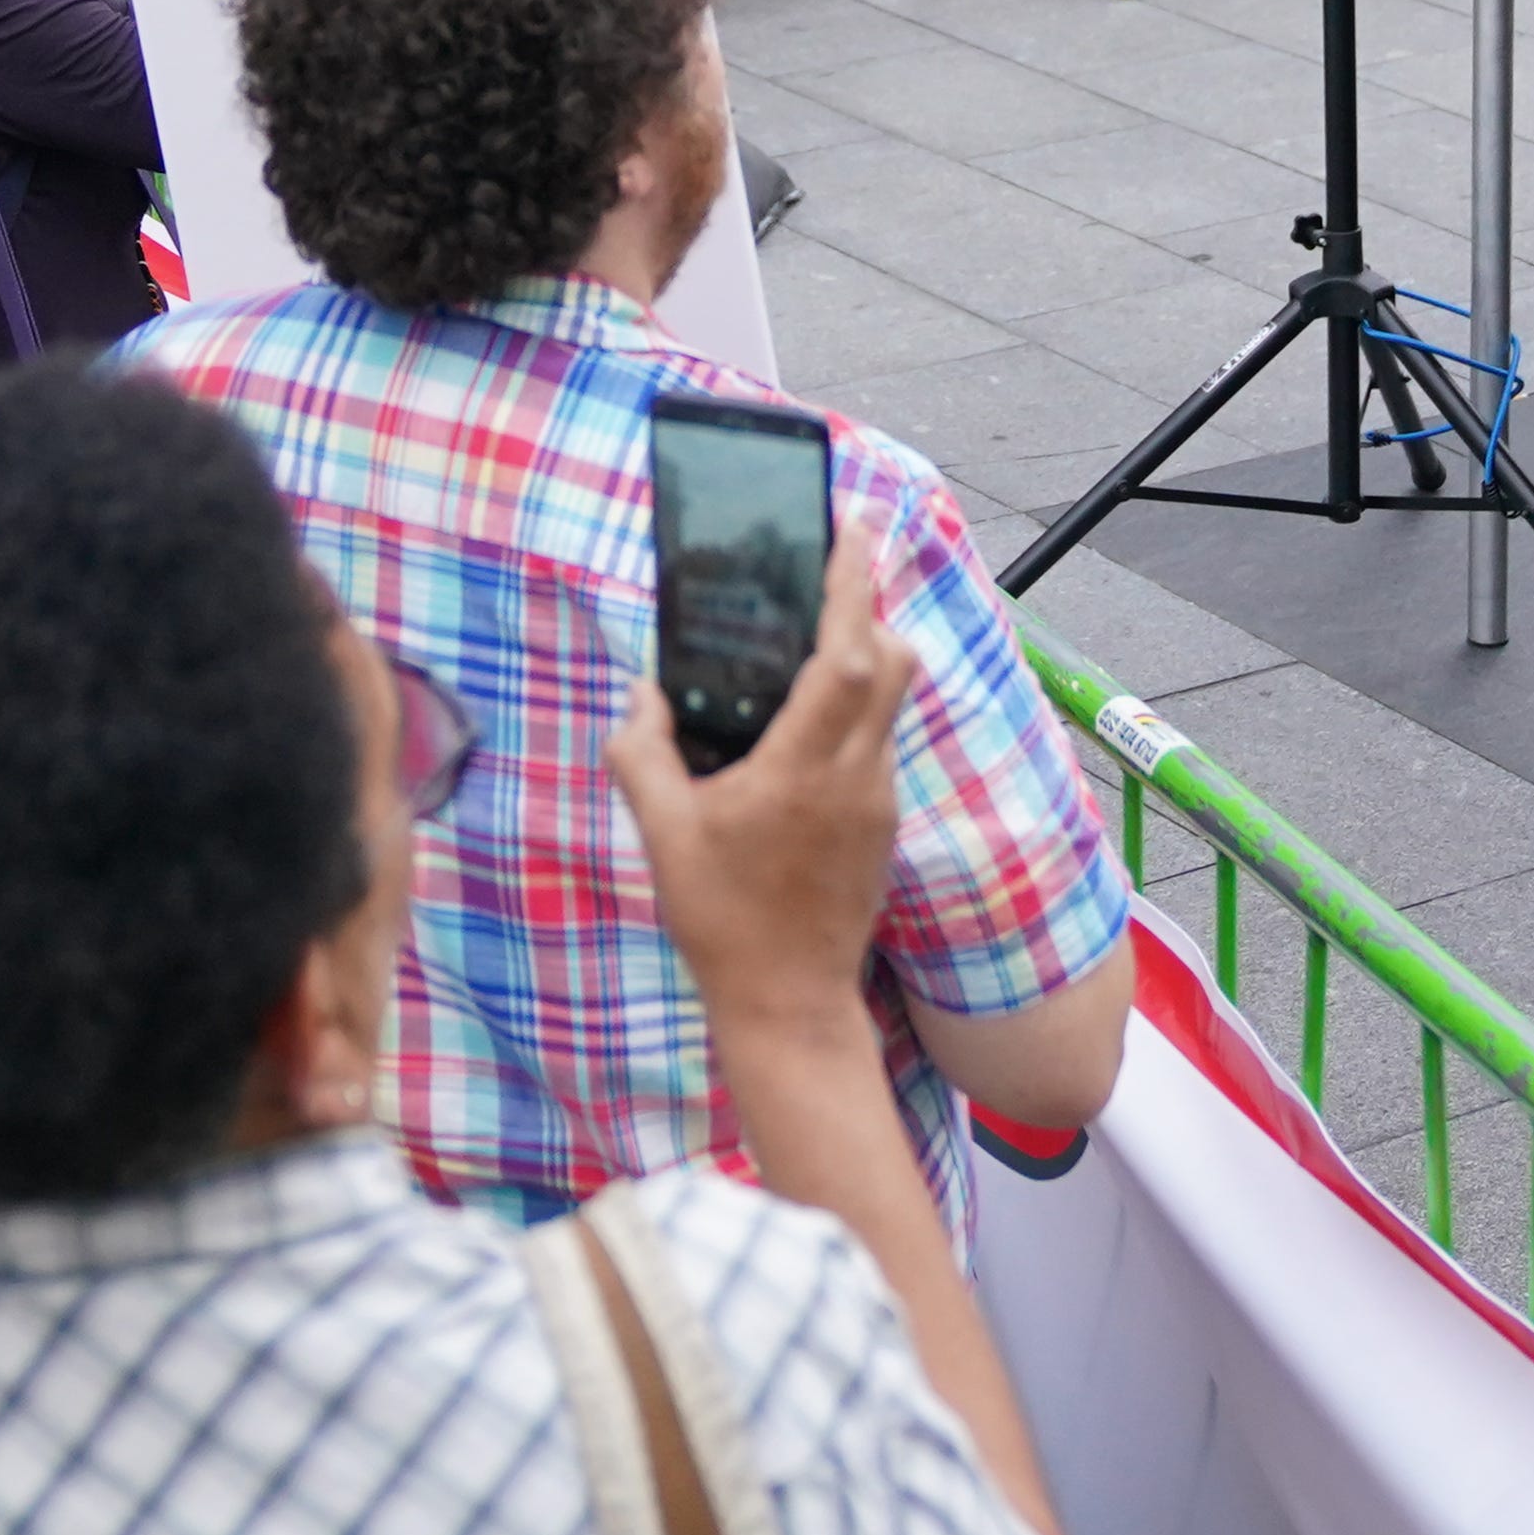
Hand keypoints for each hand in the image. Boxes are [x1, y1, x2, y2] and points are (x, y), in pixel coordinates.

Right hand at [607, 519, 914, 1033]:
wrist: (790, 1006)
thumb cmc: (723, 921)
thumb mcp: (663, 838)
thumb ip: (641, 756)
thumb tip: (640, 695)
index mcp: (804, 768)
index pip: (850, 654)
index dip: (854, 585)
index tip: (854, 528)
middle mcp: (856, 774)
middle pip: (893, 662)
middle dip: (869, 606)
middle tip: (832, 570)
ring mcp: (878, 800)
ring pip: (890, 701)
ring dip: (863, 658)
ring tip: (807, 641)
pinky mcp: (883, 825)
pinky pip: (878, 743)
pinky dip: (854, 711)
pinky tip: (803, 727)